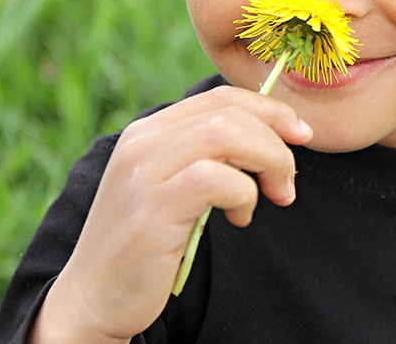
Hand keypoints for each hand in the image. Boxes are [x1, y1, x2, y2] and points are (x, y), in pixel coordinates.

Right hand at [29, 85, 311, 342]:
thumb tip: (270, 137)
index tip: (300, 134)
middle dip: (276, 141)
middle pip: (230, 112)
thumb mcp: (175, 187)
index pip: (221, 98)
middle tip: (288, 181)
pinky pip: (217, 179)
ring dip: (268, 162)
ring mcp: (144, 172)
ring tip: (274, 195)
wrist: (94, 298)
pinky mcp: (152, 207)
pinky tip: (240, 218)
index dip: (270, 110)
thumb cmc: (147, 245)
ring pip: (227, 135)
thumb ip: (206, 157)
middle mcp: (142, 142)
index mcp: (148, 131)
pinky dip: (244, 195)